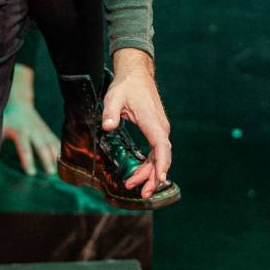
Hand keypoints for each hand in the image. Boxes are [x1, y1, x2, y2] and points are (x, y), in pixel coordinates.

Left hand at [2, 65, 59, 174]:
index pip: (24, 148)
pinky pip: (57, 143)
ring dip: (58, 157)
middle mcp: (34, 132)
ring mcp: (43, 131)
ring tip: (62, 171)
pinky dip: (63, 152)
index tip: (31, 173)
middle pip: (42, 147)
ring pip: (53, 145)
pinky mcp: (48, 132)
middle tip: (50, 173)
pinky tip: (67, 163)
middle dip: (47, 160)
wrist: (19, 103)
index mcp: (20, 132)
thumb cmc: (7, 119)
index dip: (28, 161)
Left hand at [102, 49, 172, 193]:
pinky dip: (149, 165)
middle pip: (161, 157)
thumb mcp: (114, 98)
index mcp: (153, 122)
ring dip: (150, 173)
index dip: (161, 164)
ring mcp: (159, 130)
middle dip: (154, 177)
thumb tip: (108, 126)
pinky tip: (140, 175)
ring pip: (159, 157)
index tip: (160, 178)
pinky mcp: (155, 131)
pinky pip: (155, 152)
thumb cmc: (126, 86)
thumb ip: (110, 112)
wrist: (136, 75)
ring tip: (134, 186)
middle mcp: (160, 128)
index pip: (161, 147)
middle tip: (143, 193)